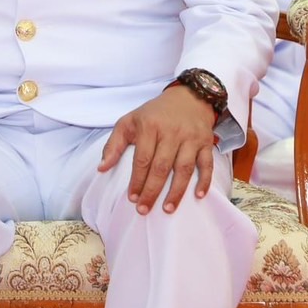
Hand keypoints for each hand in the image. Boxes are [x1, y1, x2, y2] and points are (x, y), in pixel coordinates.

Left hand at [97, 86, 216, 214]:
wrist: (188, 97)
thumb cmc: (154, 114)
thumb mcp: (129, 121)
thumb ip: (113, 144)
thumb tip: (101, 168)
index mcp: (150, 126)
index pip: (142, 159)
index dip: (137, 180)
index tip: (132, 198)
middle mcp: (172, 132)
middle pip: (162, 166)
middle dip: (152, 190)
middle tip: (144, 209)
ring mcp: (191, 137)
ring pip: (184, 168)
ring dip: (176, 191)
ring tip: (167, 209)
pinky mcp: (206, 142)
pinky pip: (206, 164)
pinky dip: (205, 180)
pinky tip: (198, 195)